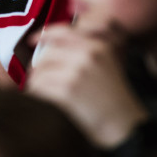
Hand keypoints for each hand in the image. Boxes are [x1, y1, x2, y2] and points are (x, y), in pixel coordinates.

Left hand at [25, 24, 146, 148]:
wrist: (124, 125)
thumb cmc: (113, 97)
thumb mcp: (107, 63)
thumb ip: (84, 48)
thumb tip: (49, 44)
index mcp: (98, 44)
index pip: (62, 31)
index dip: (43, 34)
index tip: (32, 40)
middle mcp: (88, 54)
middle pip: (47, 55)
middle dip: (39, 69)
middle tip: (40, 79)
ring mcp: (77, 71)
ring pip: (40, 72)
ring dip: (37, 84)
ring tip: (46, 93)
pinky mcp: (68, 91)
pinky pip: (39, 88)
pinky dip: (37, 95)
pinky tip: (45, 101)